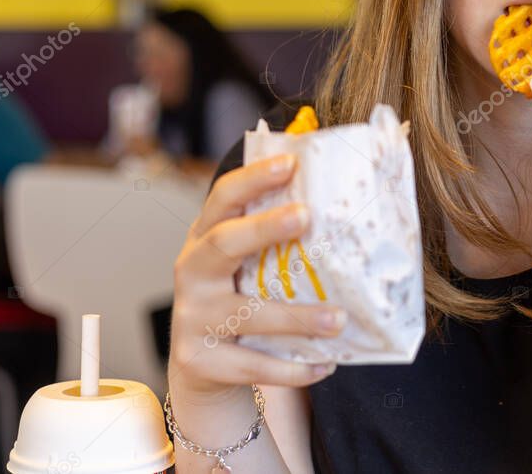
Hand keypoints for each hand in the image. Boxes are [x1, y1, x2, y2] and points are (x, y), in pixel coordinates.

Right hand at [168, 154, 346, 400]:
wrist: (201, 366)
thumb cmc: (237, 298)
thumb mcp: (244, 264)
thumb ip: (274, 238)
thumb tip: (339, 202)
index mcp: (204, 239)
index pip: (223, 198)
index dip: (253, 178)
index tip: (290, 162)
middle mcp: (192, 273)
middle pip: (224, 243)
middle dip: (264, 228)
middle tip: (305, 216)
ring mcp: (193, 318)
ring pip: (248, 314)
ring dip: (297, 317)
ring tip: (339, 319)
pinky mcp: (201, 360)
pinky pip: (254, 365)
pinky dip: (293, 368)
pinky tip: (327, 363)